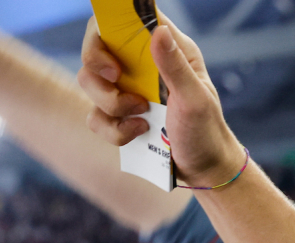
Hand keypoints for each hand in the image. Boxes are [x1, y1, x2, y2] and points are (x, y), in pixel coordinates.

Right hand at [77, 15, 243, 186]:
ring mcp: (126, 88)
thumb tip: (158, 31)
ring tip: (142, 117)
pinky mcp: (118, 114)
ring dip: (110, 105)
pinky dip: (113, 130)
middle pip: (94, 50)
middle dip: (99, 76)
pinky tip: (138, 132)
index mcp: (166, 48)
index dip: (107, 31)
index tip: (113, 64)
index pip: (125, 22)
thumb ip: (175, 66)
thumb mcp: (195, 99)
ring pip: (89, 83)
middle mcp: (142, 64)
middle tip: (124, 91)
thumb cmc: (206, 131)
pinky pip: (95, 116)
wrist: (202, 169)